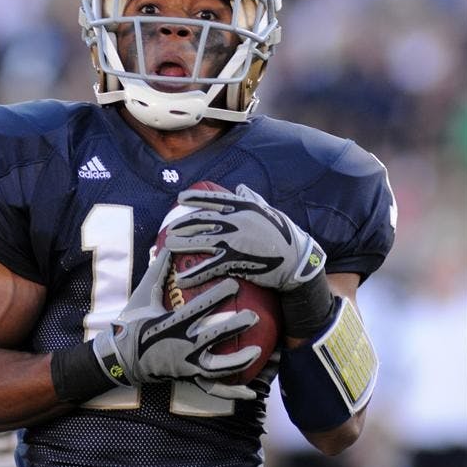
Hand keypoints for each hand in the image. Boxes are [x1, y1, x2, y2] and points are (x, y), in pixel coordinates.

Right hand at [92, 249, 260, 392]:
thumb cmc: (132, 322)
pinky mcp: (189, 377)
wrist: (121, 356)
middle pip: (212, 337)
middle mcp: (181, 346)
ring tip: (257, 353)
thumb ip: (158, 271)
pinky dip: (233, 391)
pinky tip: (252, 392)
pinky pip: (213, 388)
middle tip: (253, 316)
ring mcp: (186, 365)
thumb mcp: (143, 295)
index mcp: (171, 324)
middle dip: (234, 326)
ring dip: (238, 361)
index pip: (198, 309)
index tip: (234, 284)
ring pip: (217, 368)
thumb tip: (169, 247)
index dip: (217, 296)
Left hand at [164, 184, 325, 291]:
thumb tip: (240, 188)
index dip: (194, 198)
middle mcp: (235, 221)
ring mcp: (233, 241)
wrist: (298, 260)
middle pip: (201, 221)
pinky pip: (209, 267)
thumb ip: (252, 200)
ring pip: (200, 242)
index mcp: (243, 207)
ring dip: (181, 244)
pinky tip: (181, 278)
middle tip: (170, 228)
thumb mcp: (268, 211)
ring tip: (168, 246)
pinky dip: (194, 273)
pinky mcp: (235, 261)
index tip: (180, 198)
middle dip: (182, 224)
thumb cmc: (285, 234)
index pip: (213, 199)